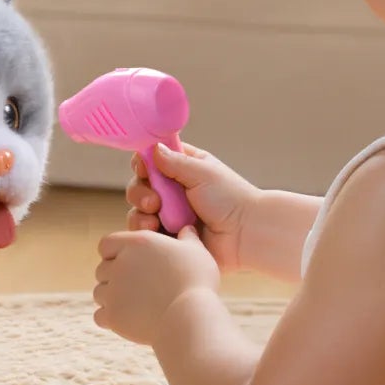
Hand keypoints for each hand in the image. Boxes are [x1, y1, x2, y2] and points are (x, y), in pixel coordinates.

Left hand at [94, 227, 219, 345]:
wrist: (190, 318)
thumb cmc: (196, 282)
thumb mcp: (197, 252)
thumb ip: (188, 238)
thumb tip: (187, 229)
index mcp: (137, 243)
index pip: (107, 243)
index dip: (115, 252)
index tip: (130, 262)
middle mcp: (120, 264)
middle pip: (102, 269)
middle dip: (114, 277)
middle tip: (135, 286)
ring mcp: (113, 292)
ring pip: (100, 293)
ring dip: (112, 298)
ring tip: (135, 304)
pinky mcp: (113, 316)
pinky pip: (100, 316)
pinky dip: (110, 318)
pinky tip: (128, 319)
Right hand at [125, 140, 255, 271]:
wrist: (246, 235)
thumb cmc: (231, 199)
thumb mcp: (202, 172)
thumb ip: (175, 161)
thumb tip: (153, 147)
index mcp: (185, 168)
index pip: (153, 159)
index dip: (143, 163)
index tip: (144, 169)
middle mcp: (175, 190)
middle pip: (141, 185)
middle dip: (140, 191)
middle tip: (154, 202)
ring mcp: (171, 214)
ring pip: (139, 210)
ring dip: (140, 213)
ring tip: (153, 220)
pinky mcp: (169, 236)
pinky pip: (146, 233)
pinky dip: (145, 231)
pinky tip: (156, 231)